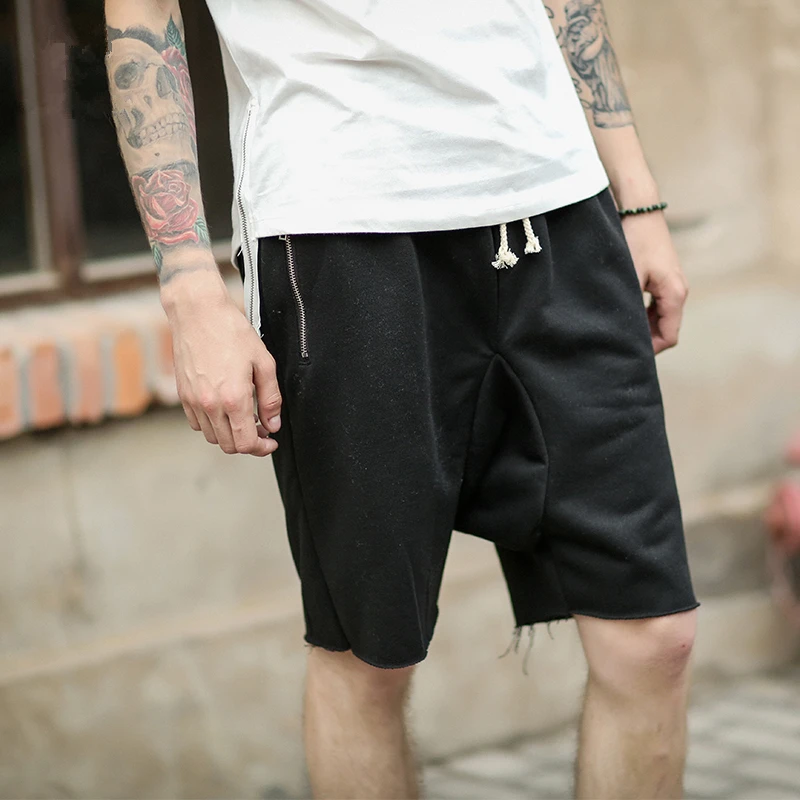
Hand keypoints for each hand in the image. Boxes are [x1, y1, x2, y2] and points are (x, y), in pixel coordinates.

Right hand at [163, 274, 281, 455]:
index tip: (270, 441)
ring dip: (230, 435)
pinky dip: (212, 425)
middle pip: (229, 445)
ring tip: (244, 419)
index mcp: (233, 398)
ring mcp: (193, 401)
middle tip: (262, 430)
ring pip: (212, 437)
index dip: (262, 448)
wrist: (198, 313)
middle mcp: (210, 405)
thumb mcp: (263, 362)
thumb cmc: (231, 332)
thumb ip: (270, 398)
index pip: (246, 443)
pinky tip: (225, 410)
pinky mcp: (183, 395)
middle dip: (248, 443)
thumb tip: (273, 423)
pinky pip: (197, 423)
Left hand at [621, 211, 688, 353]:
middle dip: (645, 340)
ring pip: (659, 317)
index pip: (669, 337)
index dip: (650, 350)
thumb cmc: (633, 239)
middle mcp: (678, 290)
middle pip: (665, 329)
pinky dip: (642, 313)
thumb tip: (624, 334)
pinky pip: (655, 305)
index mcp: (675, 294)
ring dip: (642, 326)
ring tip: (617, 330)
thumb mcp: (629, 277)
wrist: (638, 208)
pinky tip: (622, 312)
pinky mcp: (661, 276)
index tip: (627, 353)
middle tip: (618, 345)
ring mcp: (671, 283)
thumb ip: (630, 307)